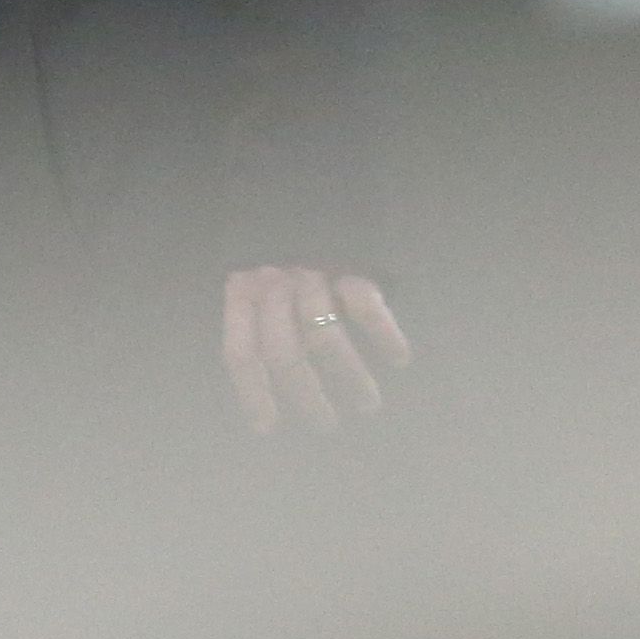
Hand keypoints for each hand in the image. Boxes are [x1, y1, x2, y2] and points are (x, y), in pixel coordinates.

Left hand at [222, 265, 409, 433]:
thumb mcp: (267, 297)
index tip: (267, 427)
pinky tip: (398, 359)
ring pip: (323, 336)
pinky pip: (366, 307)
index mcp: (242, 294)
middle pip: (283, 352)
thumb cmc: (295, 265)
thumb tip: (265, 400)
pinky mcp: (352, 265)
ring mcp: (312, 274)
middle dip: (306, 396)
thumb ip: (261, 333)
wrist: (330, 211)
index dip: (252, 393)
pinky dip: (384, 336)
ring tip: (367, 404)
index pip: (241, 352)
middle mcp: (273, 285)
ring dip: (349, 376)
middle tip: (326, 425)